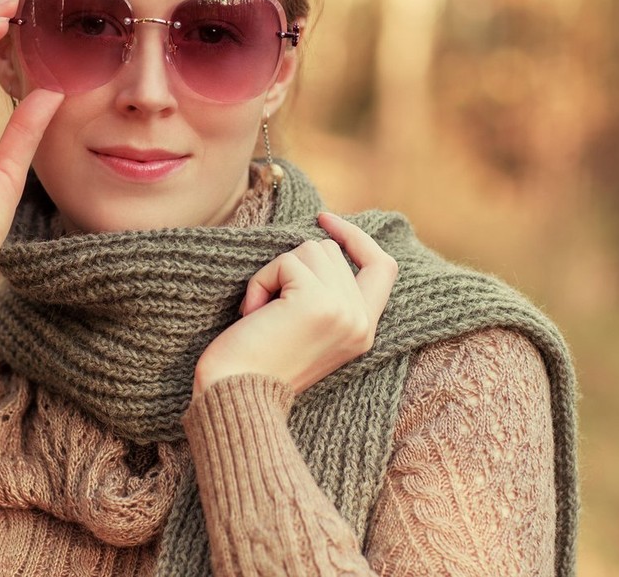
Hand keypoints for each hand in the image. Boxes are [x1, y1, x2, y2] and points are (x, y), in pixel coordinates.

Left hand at [193, 212, 397, 397]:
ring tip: (262, 314)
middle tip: (269, 309)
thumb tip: (321, 244)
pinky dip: (261, 281)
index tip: (325, 220)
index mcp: (363, 331)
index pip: (383, 267)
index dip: (357, 238)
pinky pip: (285, 262)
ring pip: (309, 249)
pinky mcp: (318, 302)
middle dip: (292, 267)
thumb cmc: (256, 365)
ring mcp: (343, 310)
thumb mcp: (307, 329)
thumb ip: (328, 296)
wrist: (236, 397)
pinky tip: (252, 314)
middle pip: (330, 251)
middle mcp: (361, 321)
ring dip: (274, 274)